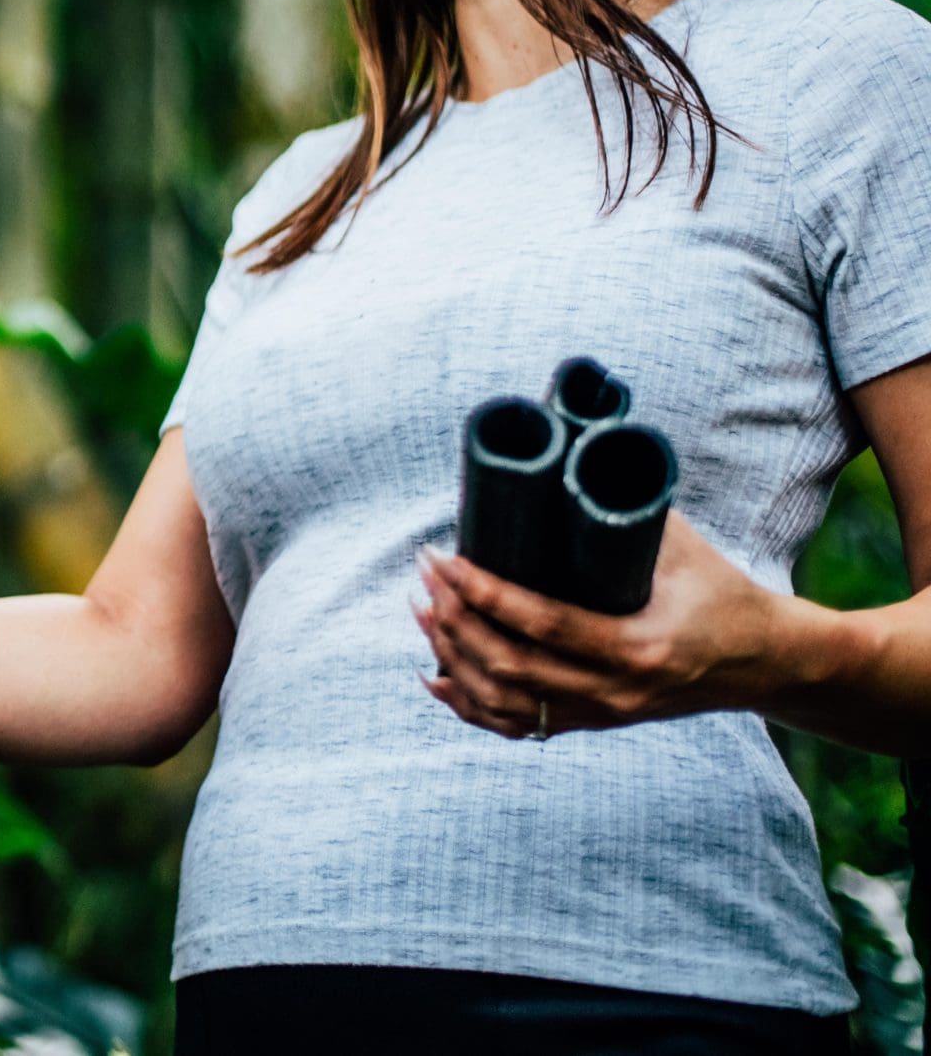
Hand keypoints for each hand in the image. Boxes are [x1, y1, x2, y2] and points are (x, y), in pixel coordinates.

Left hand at [413, 512, 786, 738]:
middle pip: (510, 666)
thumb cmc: (723, 591)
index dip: (483, 592)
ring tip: (421, 608)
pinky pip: (518, 726)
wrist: (765, 662)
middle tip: (426, 573)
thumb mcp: (682, 548)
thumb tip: (561, 460)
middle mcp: (615, 692)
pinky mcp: (594, 722)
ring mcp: (602, 714)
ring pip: (504, 701)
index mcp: (639, 647)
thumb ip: (623, 511)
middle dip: (455, 618)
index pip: (541, 624)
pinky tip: (434, 675)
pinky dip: (468, 703)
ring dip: (451, 656)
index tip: (444, 556)